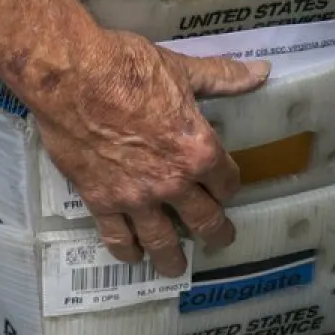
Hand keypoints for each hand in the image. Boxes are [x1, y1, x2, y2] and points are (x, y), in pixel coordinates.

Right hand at [33, 30, 268, 277]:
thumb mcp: (182, 69)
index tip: (224, 186)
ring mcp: (135, 197)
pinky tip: (132, 256)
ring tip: (175, 267)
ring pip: (162, 241)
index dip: (228, 184)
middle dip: (215, 233)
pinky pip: (117, 237)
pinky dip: (126, 250)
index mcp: (198, 150)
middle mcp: (172, 182)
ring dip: (172, 257)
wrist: (71, 77)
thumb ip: (222, 77)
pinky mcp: (100, 200)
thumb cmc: (128, 68)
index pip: (226, 180)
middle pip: (203, 221)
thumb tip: (262, 72)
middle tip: (218, 239)